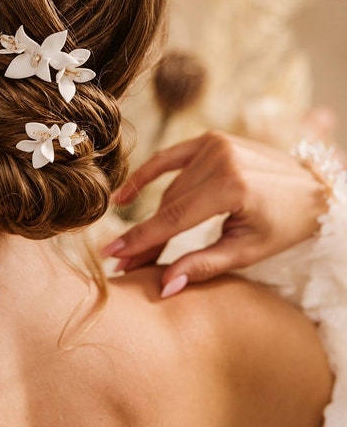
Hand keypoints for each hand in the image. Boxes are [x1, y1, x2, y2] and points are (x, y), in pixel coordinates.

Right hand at [102, 132, 328, 296]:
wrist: (315, 187)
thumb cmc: (287, 224)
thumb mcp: (249, 250)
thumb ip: (203, 265)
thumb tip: (164, 287)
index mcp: (232, 186)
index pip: (174, 217)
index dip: (141, 239)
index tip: (112, 255)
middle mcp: (220, 158)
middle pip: (168, 204)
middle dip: (146, 236)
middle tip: (125, 263)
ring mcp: (214, 144)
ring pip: (169, 187)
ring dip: (151, 217)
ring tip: (133, 244)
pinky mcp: (210, 139)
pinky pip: (168, 158)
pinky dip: (146, 175)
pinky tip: (125, 196)